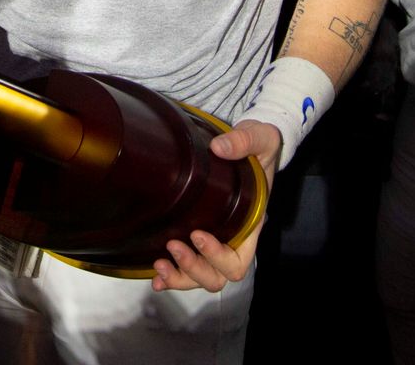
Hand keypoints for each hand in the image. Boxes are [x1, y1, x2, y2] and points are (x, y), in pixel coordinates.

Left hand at [151, 119, 277, 293]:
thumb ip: (243, 141)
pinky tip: (156, 277)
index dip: (218, 256)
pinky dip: (171, 277)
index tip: (198, 234)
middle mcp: (233, 239)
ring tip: (159, 265)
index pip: (238, 259)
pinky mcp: (196, 234)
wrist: (247, 144)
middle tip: (173, 245)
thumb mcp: (258, 138)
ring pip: (201, 277)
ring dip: (180, 276)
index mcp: (250, 224)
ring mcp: (214, 240)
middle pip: (217, 276)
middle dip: (194, 267)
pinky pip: (186, 267)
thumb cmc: (258, 146)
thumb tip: (219, 147)